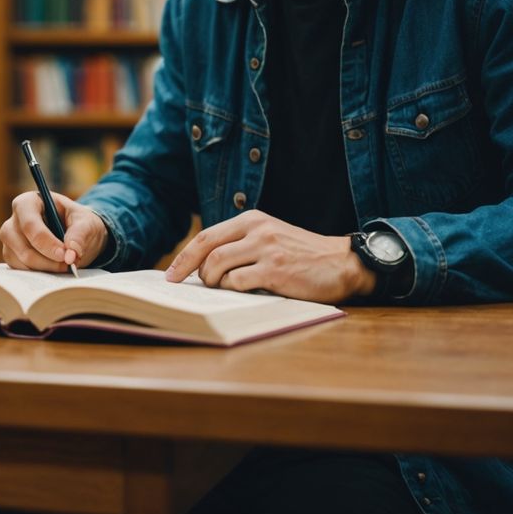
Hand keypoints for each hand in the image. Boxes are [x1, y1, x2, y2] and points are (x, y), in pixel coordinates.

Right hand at [0, 191, 107, 272]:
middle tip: (67, 264)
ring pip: (20, 259)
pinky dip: (38, 273)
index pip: (29, 223)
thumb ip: (80, 234)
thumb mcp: (86, 222)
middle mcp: (14, 220)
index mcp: (29, 202)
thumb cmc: (78, 222)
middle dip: (46, 258)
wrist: (77, 235)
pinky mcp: (12, 256)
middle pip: (21, 244)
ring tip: (64, 266)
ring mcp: (10, 240)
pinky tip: (54, 269)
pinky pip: (19, 270)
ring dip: (44, 267)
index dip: (45, 241)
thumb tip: (71, 254)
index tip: (63, 254)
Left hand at [165, 210, 376, 303]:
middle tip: (179, 285)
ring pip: (218, 265)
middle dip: (187, 269)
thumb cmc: (302, 255)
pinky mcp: (276, 270)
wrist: (341, 262)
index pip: (207, 235)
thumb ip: (242, 245)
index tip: (171, 273)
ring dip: (211, 281)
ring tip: (218, 290)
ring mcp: (266, 249)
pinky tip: (240, 294)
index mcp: (252, 219)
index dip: (185, 255)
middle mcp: (257, 229)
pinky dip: (233, 290)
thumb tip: (204, 267)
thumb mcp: (270, 237)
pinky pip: (239, 282)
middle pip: (206, 247)